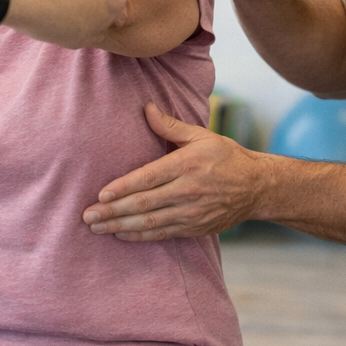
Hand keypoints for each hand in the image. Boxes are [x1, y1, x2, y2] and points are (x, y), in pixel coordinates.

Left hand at [81, 103, 266, 240]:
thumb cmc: (227, 156)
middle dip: (113, 212)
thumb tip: (146, 108)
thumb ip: (170, 126)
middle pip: (143, 204)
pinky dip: (139, 237)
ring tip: (96, 228)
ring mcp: (191, 213)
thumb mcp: (201, 135)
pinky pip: (162, 234)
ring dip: (120, 227)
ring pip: (150, 223)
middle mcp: (188, 191)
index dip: (123, 188)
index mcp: (187, 165)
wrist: (258, 187)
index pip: (148, 178)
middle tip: (87, 216)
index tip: (101, 195)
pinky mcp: (194, 228)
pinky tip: (120, 235)